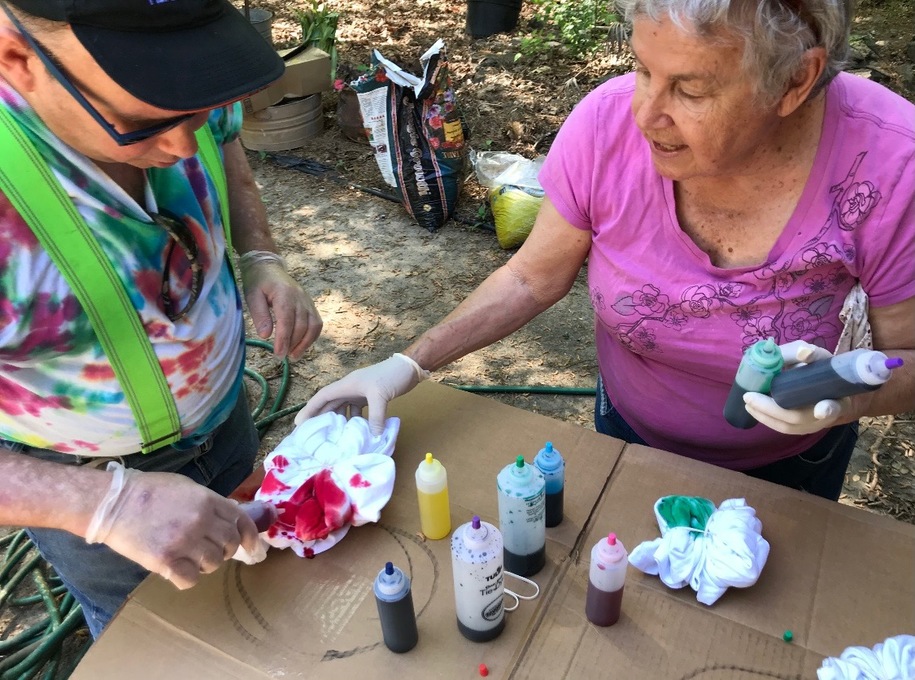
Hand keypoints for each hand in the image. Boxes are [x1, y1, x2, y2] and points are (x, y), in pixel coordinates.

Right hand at [85, 464, 262, 588]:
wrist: (112, 503)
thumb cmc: (149, 491)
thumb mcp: (185, 487)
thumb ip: (209, 502)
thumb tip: (229, 515)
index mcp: (206, 500)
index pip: (240, 520)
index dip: (248, 536)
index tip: (251, 546)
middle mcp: (200, 521)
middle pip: (229, 544)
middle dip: (224, 549)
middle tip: (210, 549)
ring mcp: (183, 542)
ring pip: (213, 563)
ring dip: (206, 563)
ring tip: (191, 557)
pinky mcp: (165, 561)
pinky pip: (191, 579)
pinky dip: (188, 577)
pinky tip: (178, 569)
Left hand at [239, 252, 321, 360]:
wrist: (269, 266)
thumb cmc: (258, 282)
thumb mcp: (252, 295)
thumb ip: (259, 315)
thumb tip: (266, 335)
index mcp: (284, 294)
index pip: (287, 321)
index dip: (284, 339)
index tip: (278, 355)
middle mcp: (300, 298)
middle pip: (302, 326)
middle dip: (293, 344)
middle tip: (281, 357)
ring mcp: (307, 301)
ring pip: (313, 326)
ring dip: (305, 343)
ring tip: (293, 355)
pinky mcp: (310, 305)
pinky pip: (316, 323)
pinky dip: (311, 337)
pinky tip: (301, 346)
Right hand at [294, 353, 429, 434]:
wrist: (409, 368)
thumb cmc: (391, 376)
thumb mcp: (381, 396)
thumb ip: (375, 417)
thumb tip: (372, 437)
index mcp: (346, 385)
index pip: (322, 397)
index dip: (310, 409)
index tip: (299, 424)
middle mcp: (350, 388)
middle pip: (330, 404)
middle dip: (321, 418)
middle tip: (312, 436)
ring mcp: (359, 393)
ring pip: (343, 409)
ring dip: (339, 422)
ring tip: (332, 438)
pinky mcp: (370, 397)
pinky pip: (357, 411)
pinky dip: (355, 421)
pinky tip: (355, 432)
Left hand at [743, 340, 848, 434]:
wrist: (833, 389)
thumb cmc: (824, 371)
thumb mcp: (821, 359)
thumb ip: (813, 355)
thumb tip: (802, 352)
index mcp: (836, 397)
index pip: (834, 407)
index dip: (827, 408)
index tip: (821, 410)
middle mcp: (825, 416)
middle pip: (798, 418)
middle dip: (771, 409)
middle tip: (749, 397)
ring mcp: (813, 425)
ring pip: (787, 426)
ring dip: (764, 415)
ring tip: (747, 403)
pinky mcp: (802, 428)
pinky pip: (783, 427)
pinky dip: (766, 418)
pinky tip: (753, 409)